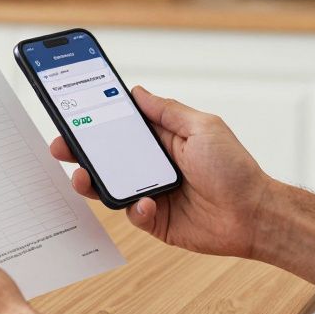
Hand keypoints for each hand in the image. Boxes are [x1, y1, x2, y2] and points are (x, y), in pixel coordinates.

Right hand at [50, 86, 270, 258]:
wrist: (253, 215)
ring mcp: (153, 193)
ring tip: (82, 177)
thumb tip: (137, 92)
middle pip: (108, 156)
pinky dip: (135, 209)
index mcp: (164, 139)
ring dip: (93, 182)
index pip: (122, 126)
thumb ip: (167, 111)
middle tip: (61, 146)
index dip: (97, 120)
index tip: (73, 112)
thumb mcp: (202, 127)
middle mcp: (154, 165)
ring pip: (112, 186)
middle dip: (81, 151)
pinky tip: (147, 204)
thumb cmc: (234, 168)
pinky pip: (133, 214)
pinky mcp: (156, 220)